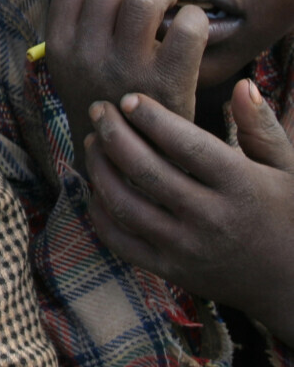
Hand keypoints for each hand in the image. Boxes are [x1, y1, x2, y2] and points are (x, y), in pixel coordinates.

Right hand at [46, 0, 206, 162]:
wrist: (124, 161)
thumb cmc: (102, 97)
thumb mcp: (71, 58)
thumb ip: (66, 8)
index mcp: (59, 45)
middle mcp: (86, 55)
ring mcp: (126, 70)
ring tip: (168, 3)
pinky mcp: (167, 84)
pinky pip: (187, 28)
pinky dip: (195, 18)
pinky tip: (190, 27)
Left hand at [84, 83, 293, 343]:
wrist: (291, 282)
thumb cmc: (287, 212)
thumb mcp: (287, 168)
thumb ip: (262, 127)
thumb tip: (243, 84)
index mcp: (242, 185)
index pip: (186, 145)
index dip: (151, 118)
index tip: (127, 98)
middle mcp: (212, 218)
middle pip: (145, 170)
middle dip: (113, 134)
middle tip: (97, 109)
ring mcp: (188, 248)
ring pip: (125, 205)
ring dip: (99, 169)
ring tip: (92, 142)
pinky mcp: (171, 271)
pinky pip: (120, 242)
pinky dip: (99, 213)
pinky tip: (95, 187)